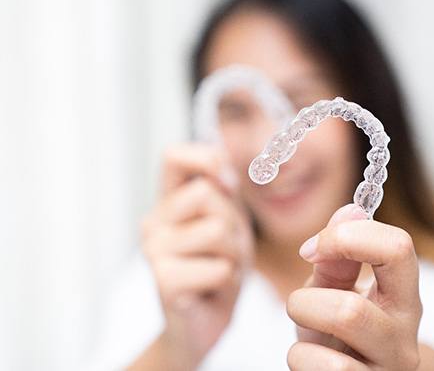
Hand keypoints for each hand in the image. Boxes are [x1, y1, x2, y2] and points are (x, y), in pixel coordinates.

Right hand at [137, 144, 253, 369]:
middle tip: (226, 250)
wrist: (203, 322)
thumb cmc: (218, 267)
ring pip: (218, 230)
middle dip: (233, 224)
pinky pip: (219, 267)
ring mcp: (153, 251)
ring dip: (234, 255)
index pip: (174, 156)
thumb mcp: (228, 221)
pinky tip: (211, 290)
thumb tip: (220, 161)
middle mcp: (154, 222)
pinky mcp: (162, 282)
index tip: (227, 187)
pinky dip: (227, 280)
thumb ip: (223, 190)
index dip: (206, 160)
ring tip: (220, 269)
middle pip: (207, 194)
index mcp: (169, 203)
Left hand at [286, 204, 422, 370]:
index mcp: (402, 296)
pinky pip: (321, 369)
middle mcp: (403, 336)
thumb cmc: (340, 332)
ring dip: (303, 325)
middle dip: (307, 300)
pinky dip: (300, 359)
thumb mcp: (335, 291)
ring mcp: (388, 369)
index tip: (310, 249)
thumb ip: (338, 256)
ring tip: (305, 331)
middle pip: (352, 307)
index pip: (398, 248)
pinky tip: (309, 360)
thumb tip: (352, 208)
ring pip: (337, 338)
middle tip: (298, 304)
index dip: (345, 238)